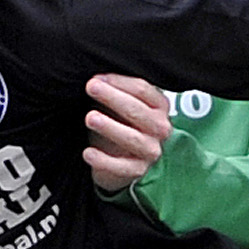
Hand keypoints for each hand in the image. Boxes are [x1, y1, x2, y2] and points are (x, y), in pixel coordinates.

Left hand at [83, 73, 169, 194]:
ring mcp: (151, 150)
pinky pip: (121, 167)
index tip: (97, 78)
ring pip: (132, 138)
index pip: (142, 89)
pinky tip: (87, 152)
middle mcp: (160, 128)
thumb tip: (95, 79)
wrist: (119, 159)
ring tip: (90, 118)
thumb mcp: (120, 104)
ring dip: (110, 127)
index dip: (118, 82)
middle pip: (137, 110)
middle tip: (91, 88)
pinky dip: (103, 160)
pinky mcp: (138, 170)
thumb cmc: (120, 123)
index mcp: (159, 106)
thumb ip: (114, 91)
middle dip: (112, 98)